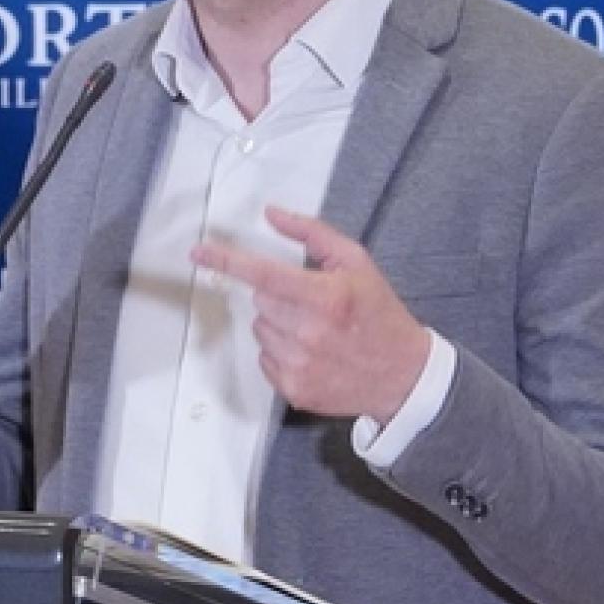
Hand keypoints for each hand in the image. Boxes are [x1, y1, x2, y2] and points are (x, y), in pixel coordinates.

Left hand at [189, 206, 430, 424]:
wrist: (404, 376)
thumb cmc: (378, 313)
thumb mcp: (356, 262)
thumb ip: (312, 233)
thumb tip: (271, 214)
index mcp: (325, 298)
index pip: (262, 274)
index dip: (227, 261)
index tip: (198, 251)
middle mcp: (308, 333)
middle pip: (260, 301)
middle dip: (278, 296)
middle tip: (311, 303)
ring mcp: (299, 365)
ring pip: (260, 328)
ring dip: (279, 324)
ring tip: (316, 330)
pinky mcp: (294, 390)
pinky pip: (264, 358)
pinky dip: (281, 352)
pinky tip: (312, 353)